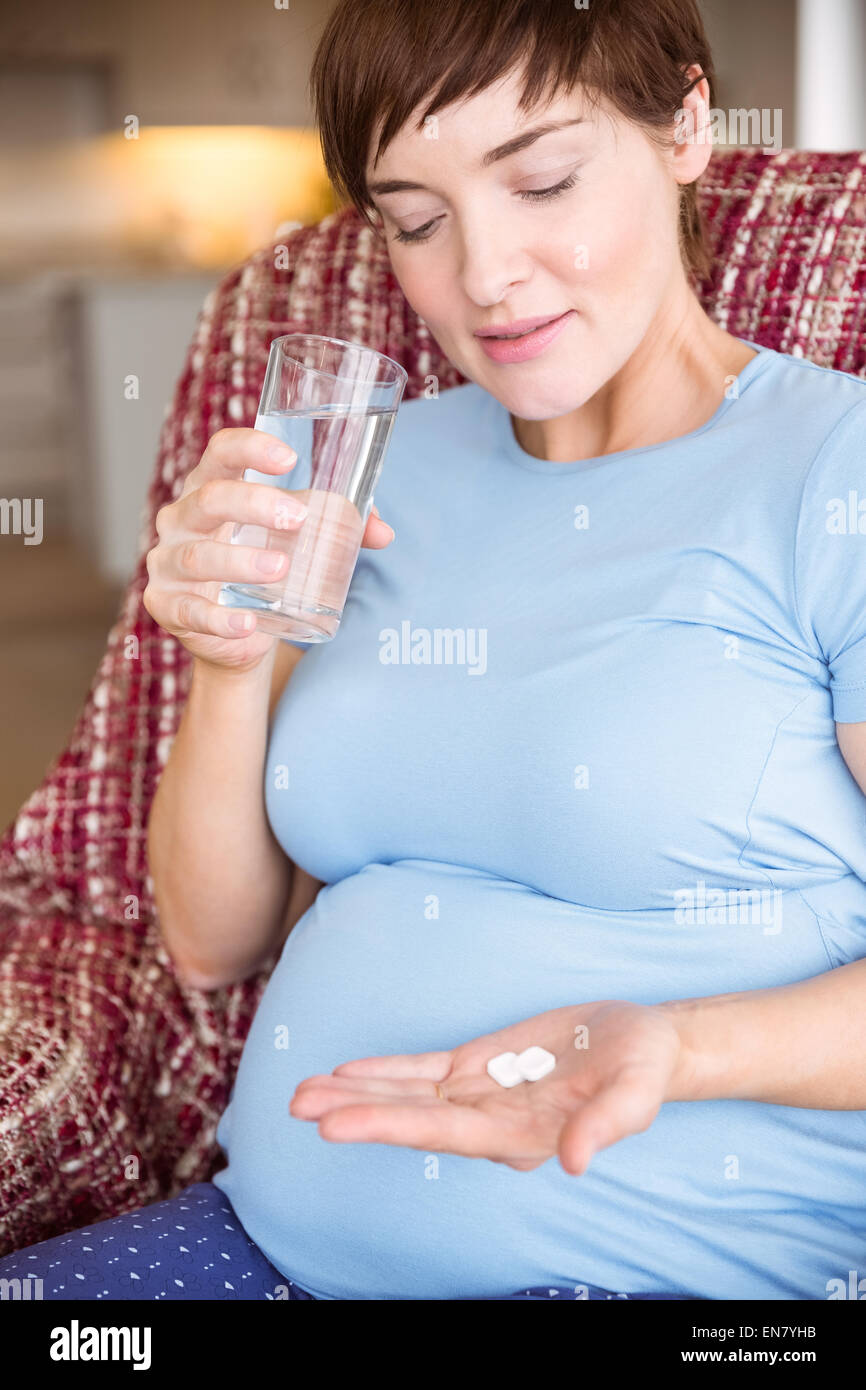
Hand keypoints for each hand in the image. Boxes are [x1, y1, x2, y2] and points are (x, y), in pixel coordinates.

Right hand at [143, 427, 394, 673]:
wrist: (235, 633)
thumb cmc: (265, 567)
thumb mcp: (299, 541)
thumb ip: (340, 530)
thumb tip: (384, 533)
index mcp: (211, 488)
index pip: (220, 453)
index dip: (249, 448)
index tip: (289, 458)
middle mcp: (182, 519)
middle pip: (210, 498)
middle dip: (254, 504)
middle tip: (298, 519)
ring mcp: (167, 563)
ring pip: (198, 556)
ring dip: (240, 561)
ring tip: (281, 568)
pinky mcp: (167, 606)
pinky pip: (190, 611)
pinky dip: (219, 618)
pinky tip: (246, 623)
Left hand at [289, 1001, 684, 1174]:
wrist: (645, 1044)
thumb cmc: (644, 1070)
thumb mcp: (638, 1092)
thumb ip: (607, 1126)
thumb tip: (576, 1162)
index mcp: (519, 1135)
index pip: (441, 1134)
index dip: (387, 1126)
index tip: (335, 1124)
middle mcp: (488, 1122)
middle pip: (411, 1118)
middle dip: (355, 1112)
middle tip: (297, 1106)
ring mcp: (479, 1094)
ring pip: (407, 1095)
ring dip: (356, 1093)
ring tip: (301, 1092)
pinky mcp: (477, 1066)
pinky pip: (422, 1071)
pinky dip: (384, 1070)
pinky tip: (348, 1071)